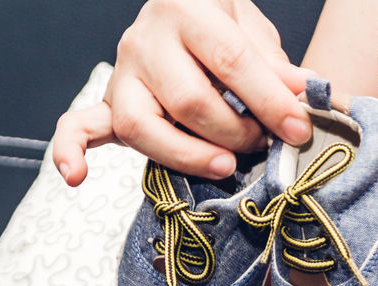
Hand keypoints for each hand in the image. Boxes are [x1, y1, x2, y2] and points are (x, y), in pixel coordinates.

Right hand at [51, 0, 312, 185]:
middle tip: (263, 144)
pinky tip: (75, 177)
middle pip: (189, 101)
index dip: (269, 100)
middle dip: (235, 132)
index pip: (231, 61)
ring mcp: (123, 74)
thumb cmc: (223, 29)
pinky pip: (79, 127)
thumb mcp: (253, 32)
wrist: (183, 12)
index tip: (298, 128)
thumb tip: (307, 94)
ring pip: (142, 126)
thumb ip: (275, 65)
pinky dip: (70, 151)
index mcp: (186, 9)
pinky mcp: (109, 103)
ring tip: (225, 165)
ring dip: (187, 155)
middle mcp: (145, 39)